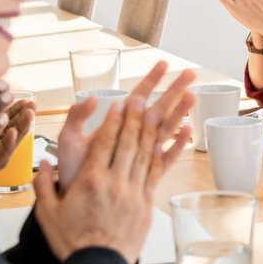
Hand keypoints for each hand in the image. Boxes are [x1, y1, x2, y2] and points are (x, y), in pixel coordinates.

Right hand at [34, 81, 194, 261]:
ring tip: (158, 111)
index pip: (104, 143)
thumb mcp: (47, 213)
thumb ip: (44, 185)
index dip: (114, 121)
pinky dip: (163, 156)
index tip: (120, 103)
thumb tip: (43, 165)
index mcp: (90, 181)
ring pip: (145, 155)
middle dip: (135, 118)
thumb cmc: (72, 242)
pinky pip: (156, 175)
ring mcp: (133, 194)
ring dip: (152, 131)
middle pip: (128, 143)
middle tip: (143, 98)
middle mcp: (114, 183)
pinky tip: (167, 142)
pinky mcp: (145, 206)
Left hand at [47, 61, 195, 190]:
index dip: (150, 80)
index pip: (137, 96)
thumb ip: (76, 117)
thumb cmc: (71, 169)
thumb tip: (93, 98)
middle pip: (158, 108)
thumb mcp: (68, 139)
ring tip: (194, 96)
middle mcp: (132, 135)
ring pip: (165, 128)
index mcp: (116, 123)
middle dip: (174, 90)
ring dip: (180, 112)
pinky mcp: (146, 172)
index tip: (163, 64)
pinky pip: (165, 157)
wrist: (75, 198)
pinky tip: (189, 132)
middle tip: (190, 73)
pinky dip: (177, 145)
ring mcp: (140, 153)